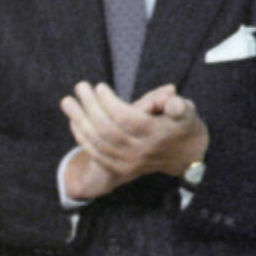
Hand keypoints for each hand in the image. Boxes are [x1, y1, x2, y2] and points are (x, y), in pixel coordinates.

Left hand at [60, 81, 207, 197]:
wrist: (184, 158)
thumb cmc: (183, 126)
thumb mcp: (188, 112)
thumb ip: (179, 105)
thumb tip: (170, 97)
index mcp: (156, 135)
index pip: (127, 119)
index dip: (110, 103)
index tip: (99, 86)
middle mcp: (140, 151)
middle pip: (108, 130)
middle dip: (90, 107)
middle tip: (80, 86)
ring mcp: (128, 163)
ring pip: (98, 143)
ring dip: (80, 121)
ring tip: (68, 101)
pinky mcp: (119, 169)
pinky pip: (95, 153)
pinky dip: (82, 137)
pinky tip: (73, 121)